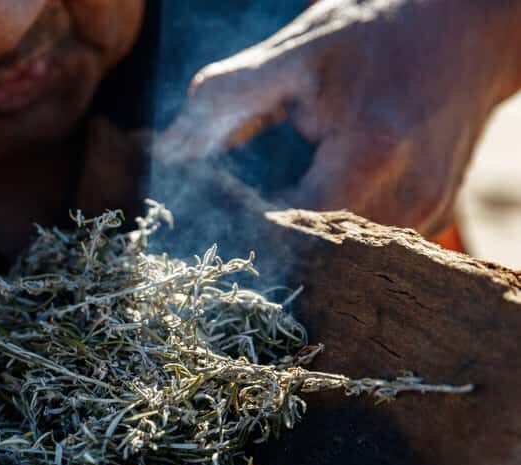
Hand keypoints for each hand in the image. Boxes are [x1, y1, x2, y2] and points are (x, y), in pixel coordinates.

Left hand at [158, 0, 519, 234]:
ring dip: (293, 242)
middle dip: (258, 241)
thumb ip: (225, 100)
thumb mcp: (295, 51)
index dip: (235, 226)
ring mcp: (424, 217)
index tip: (206, 209)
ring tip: (267, 204)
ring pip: (335, 263)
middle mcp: (405, 200)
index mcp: (370, 156)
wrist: (472, 28)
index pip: (280, 231)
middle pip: (307, 258)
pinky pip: (362, 249)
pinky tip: (310, 201)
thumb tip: (166, 152)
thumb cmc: (377, 30)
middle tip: (227, 214)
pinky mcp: (431, 221)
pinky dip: (327, 233)